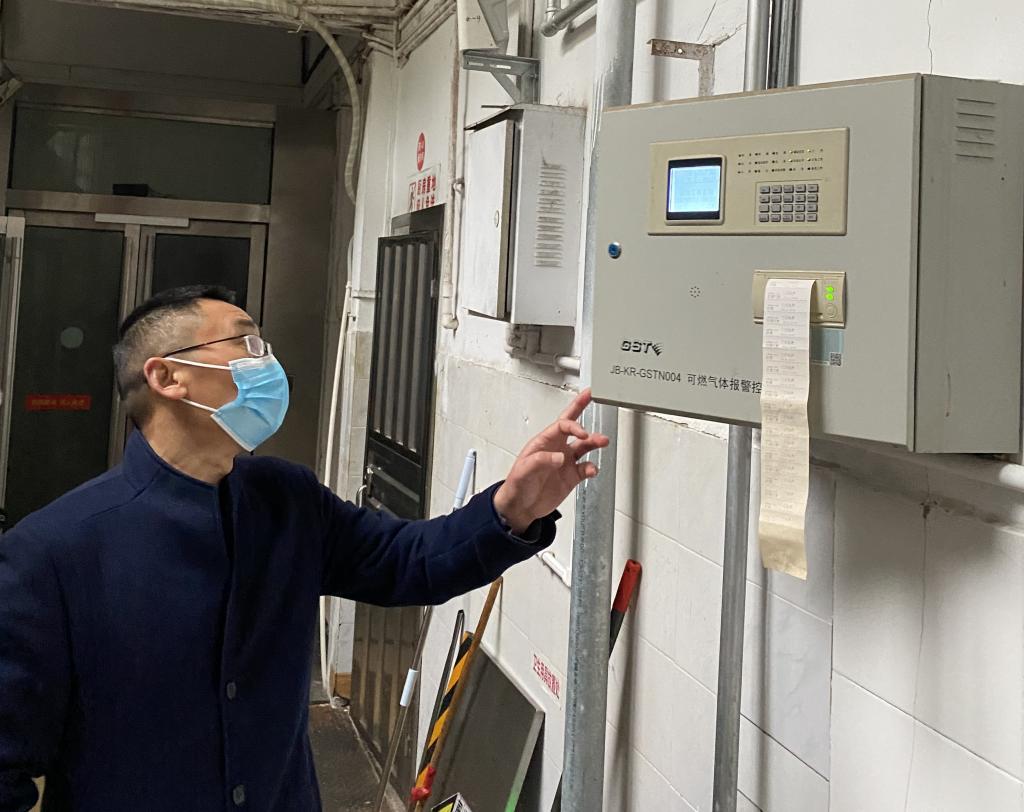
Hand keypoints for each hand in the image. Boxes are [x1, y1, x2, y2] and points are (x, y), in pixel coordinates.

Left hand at [493, 388, 609, 534]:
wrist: (521, 507)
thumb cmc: (517, 485)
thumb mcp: (523, 470)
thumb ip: (541, 460)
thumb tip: (560, 457)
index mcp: (543, 442)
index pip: (562, 425)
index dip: (574, 426)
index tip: (582, 432)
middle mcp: (557, 448)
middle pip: (572, 425)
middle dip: (581, 409)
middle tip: (593, 397)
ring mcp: (565, 462)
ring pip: (585, 446)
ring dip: (594, 442)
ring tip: (603, 441)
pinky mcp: (572, 476)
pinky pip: (586, 468)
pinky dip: (592, 468)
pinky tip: (593, 470)